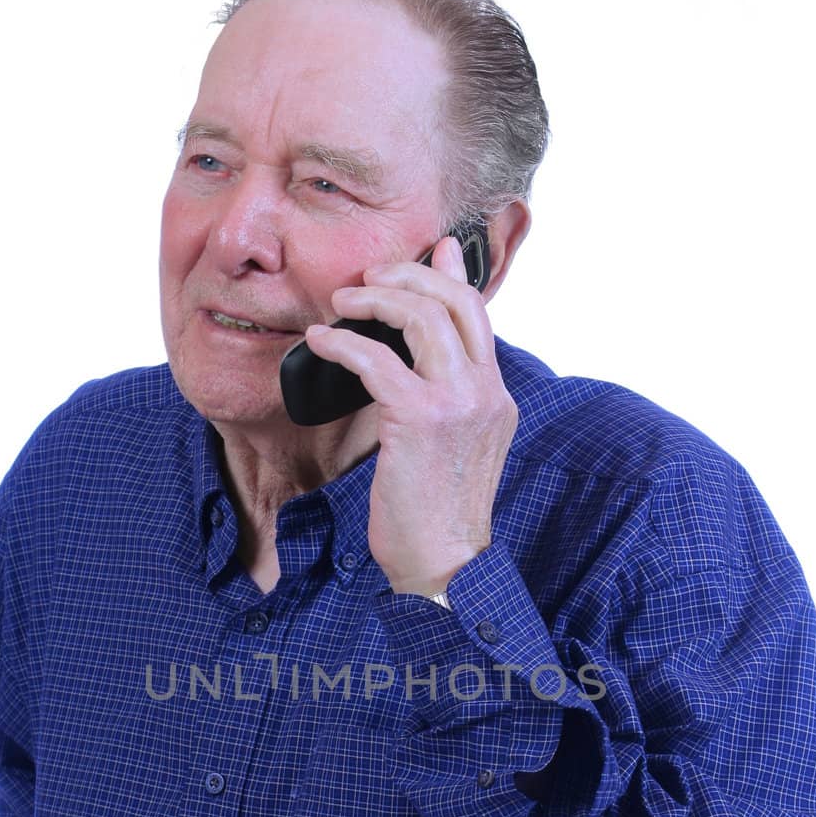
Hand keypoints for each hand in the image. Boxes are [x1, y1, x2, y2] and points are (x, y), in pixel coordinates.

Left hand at [303, 235, 517, 595]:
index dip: (451, 274)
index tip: (429, 251)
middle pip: (453, 300)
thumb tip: (418, 363)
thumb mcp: (453, 448)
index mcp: (496, 398)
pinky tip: (319, 343)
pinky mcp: (420, 420)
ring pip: (421, 316)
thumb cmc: (437, 515)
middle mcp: (485, 392)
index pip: (478, 314)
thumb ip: (445, 399)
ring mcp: (457, 404)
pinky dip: (342, 343)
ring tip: (340, 303)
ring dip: (373, 300)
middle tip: (368, 279)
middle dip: (407, 275)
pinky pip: (376, 360)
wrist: (445, 565)